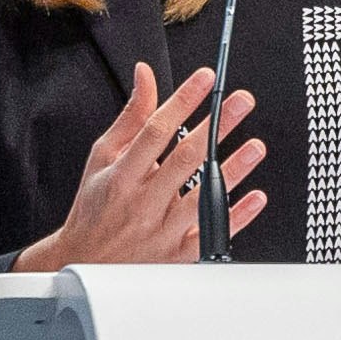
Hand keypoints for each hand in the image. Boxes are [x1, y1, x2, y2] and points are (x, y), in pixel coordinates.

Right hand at [18, 61, 262, 271]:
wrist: (85, 263)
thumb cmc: (95, 208)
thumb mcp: (102, 157)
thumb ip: (131, 117)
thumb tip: (145, 76)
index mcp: (122, 175)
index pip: (155, 131)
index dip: (182, 101)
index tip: (204, 80)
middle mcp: (142, 202)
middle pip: (184, 159)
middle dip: (216, 126)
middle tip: (241, 102)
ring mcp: (161, 230)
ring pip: (201, 198)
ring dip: (232, 171)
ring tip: (255, 147)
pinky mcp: (176, 254)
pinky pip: (210, 236)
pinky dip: (235, 217)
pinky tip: (255, 197)